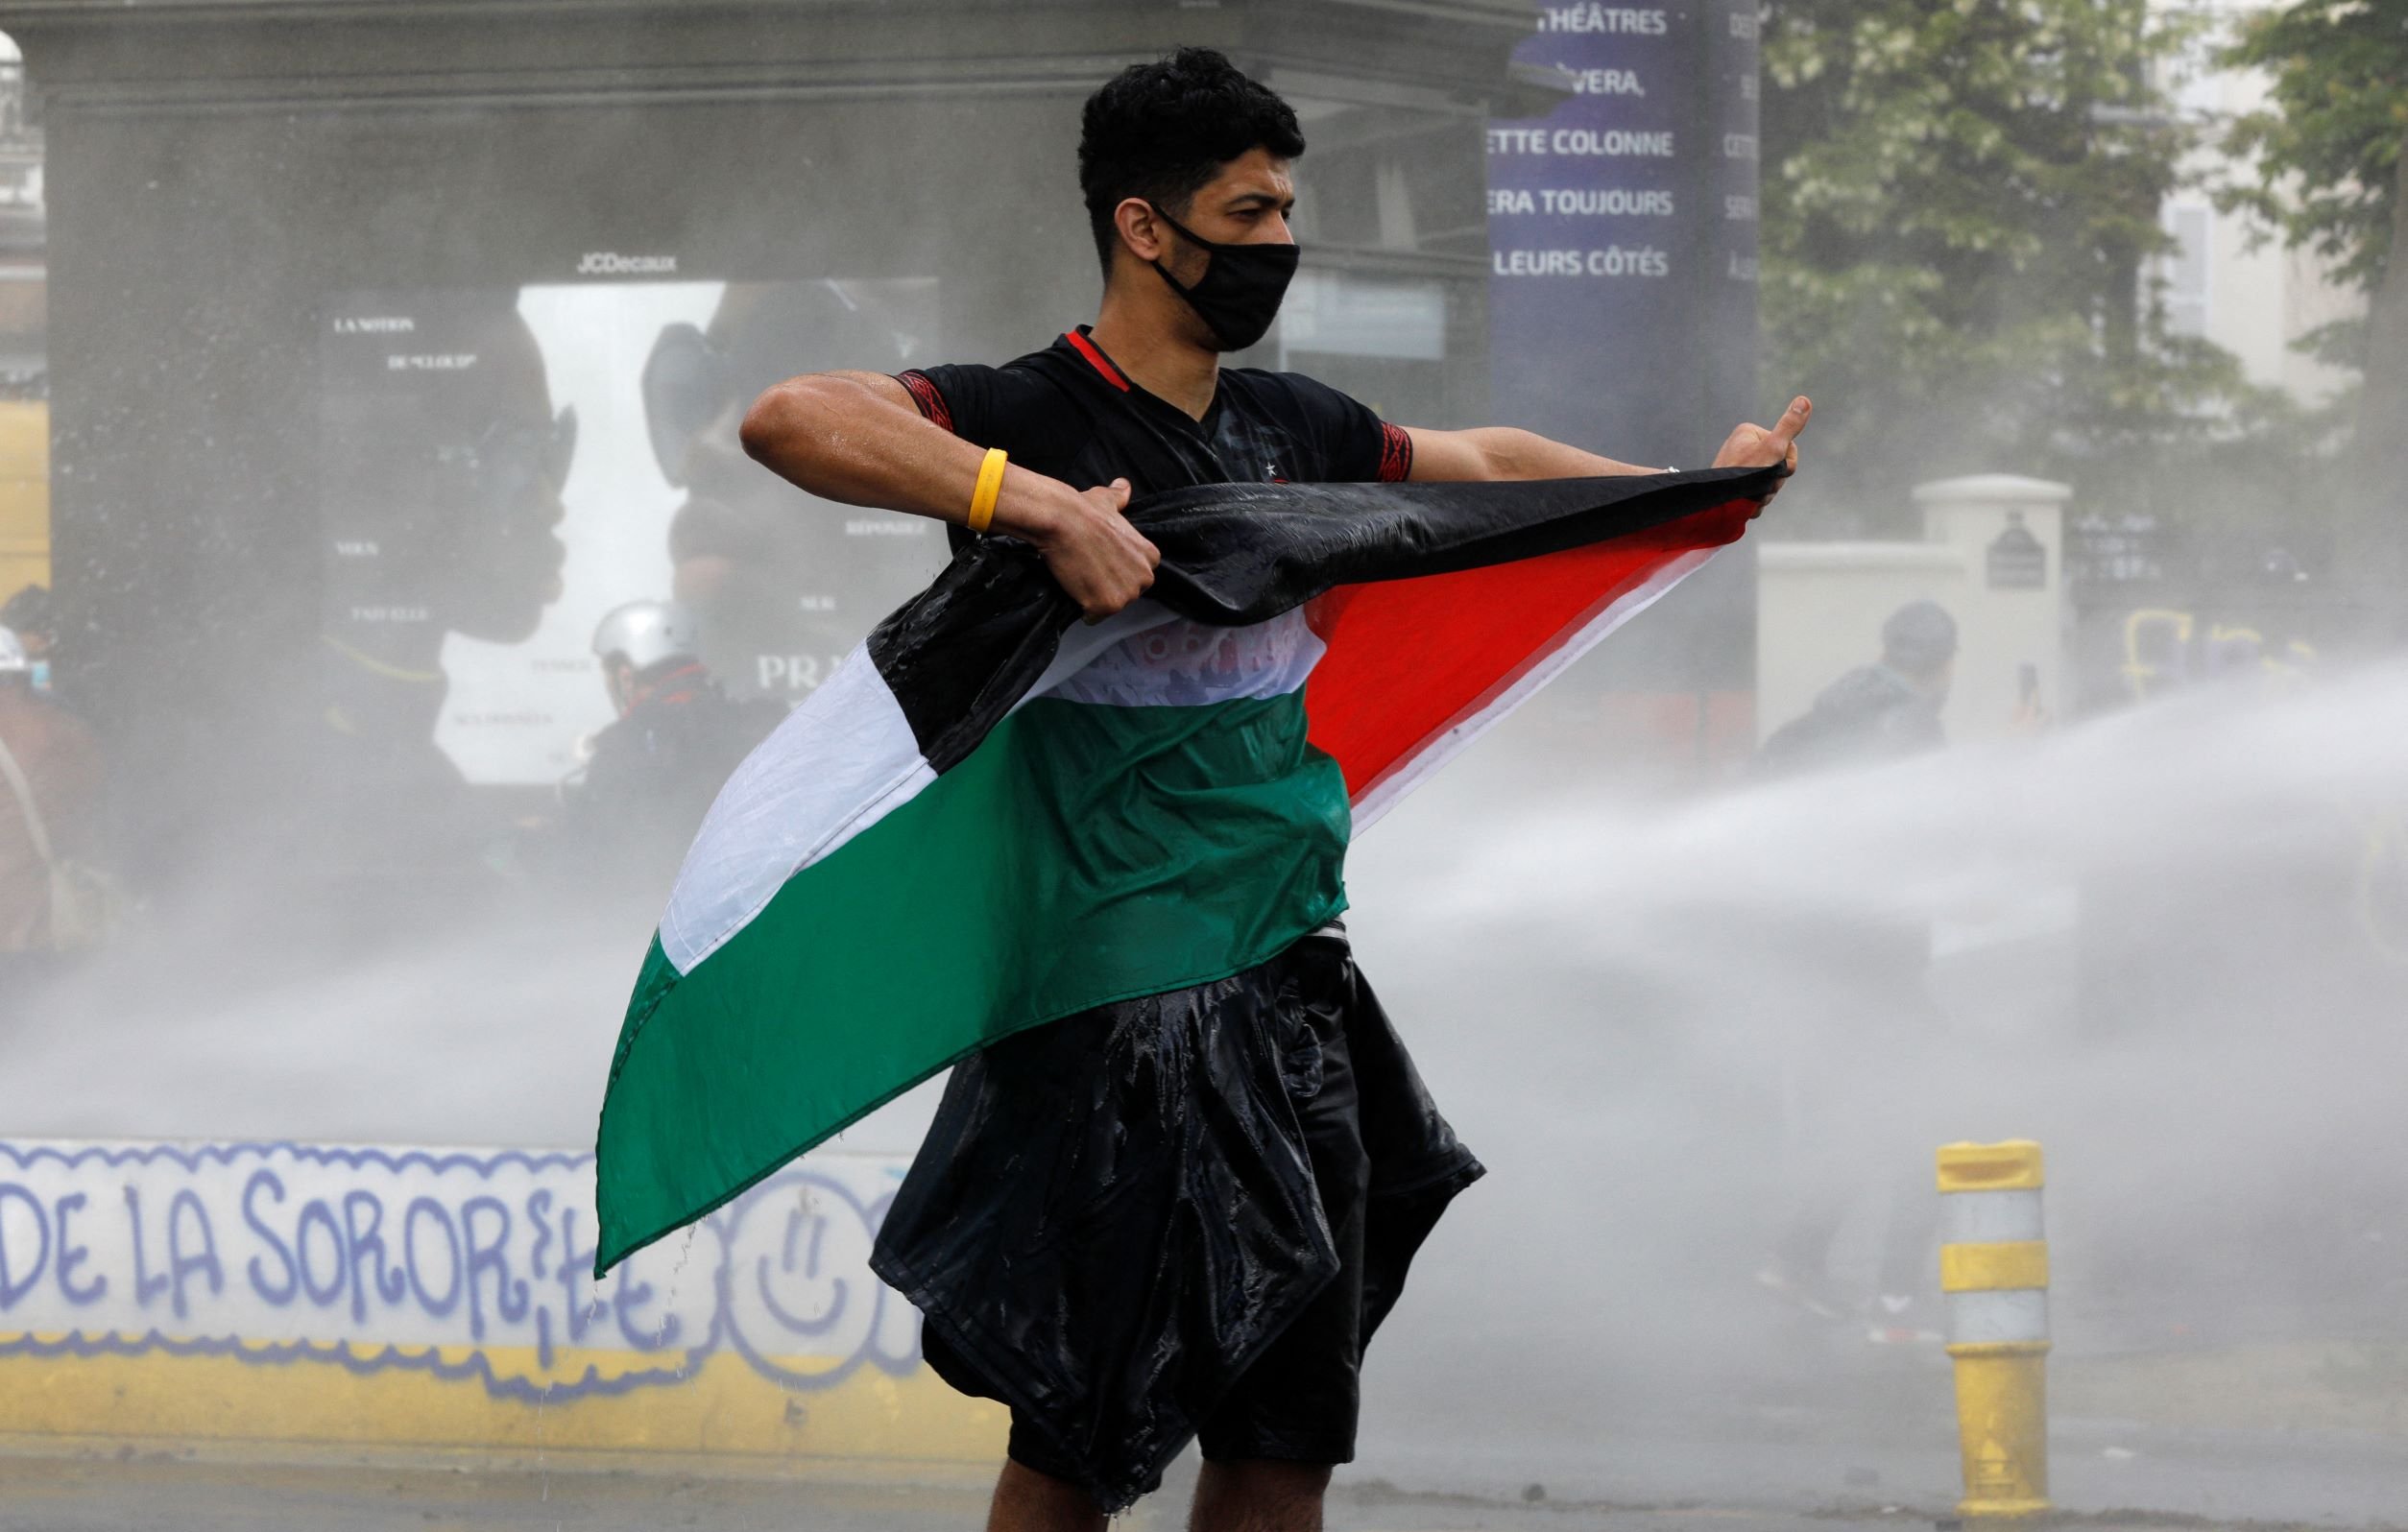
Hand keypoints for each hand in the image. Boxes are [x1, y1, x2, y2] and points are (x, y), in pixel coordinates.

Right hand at [1020, 476, 1159, 620]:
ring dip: (1096, 599)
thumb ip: (1120, 497)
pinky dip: (1083, 610)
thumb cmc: (1085, 510)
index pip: (1138, 575)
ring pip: (1111, 606)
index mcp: (1150, 556)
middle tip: (1089, 570)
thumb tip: (1123, 486)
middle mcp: (1144, 577)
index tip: (1102, 563)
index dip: (1118, 571)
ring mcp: (1126, 594)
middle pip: (1127, 593)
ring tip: (1080, 578)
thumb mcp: (1108, 501)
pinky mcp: (1106, 606)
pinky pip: (1094, 618)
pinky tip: (1075, 591)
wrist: (1063, 521)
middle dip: (1110, 587)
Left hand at [1711, 395, 1811, 499]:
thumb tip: (1804, 400)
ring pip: (1767, 480)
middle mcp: (1741, 446)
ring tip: (1753, 496)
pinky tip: (1748, 503)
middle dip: (1774, 481)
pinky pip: (1755, 490)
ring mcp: (1737, 466)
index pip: (1786, 446)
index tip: (1774, 470)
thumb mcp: (1773, 448)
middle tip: (1762, 487)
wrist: (1719, 505)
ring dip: (1766, 493)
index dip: (1787, 464)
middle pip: (1777, 465)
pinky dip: (1755, 499)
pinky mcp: (1734, 484)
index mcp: (1749, 432)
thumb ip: (1789, 426)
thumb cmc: (1744, 475)